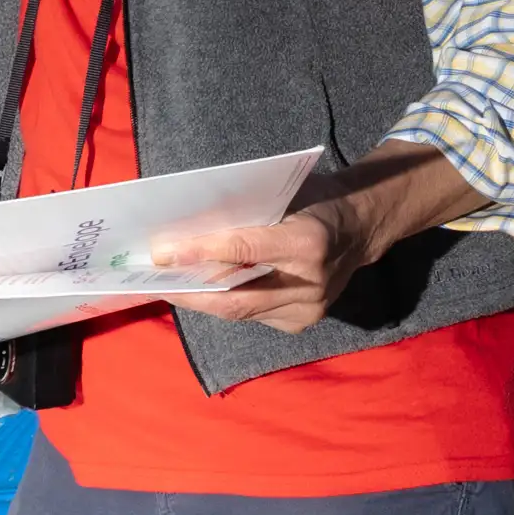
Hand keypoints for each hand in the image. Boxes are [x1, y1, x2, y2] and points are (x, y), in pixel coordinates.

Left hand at [151, 150, 483, 332]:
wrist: (362, 226)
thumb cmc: (314, 198)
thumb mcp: (283, 191)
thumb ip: (243, 211)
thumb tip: (185, 228)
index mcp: (308, 241)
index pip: (243, 250)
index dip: (198, 252)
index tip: (159, 252)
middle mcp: (311, 283)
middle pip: (236, 297)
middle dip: (188, 291)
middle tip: (151, 280)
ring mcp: (309, 310)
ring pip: (240, 311)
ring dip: (200, 299)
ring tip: (166, 286)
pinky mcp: (302, 323)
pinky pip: (252, 316)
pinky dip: (223, 303)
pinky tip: (198, 292)